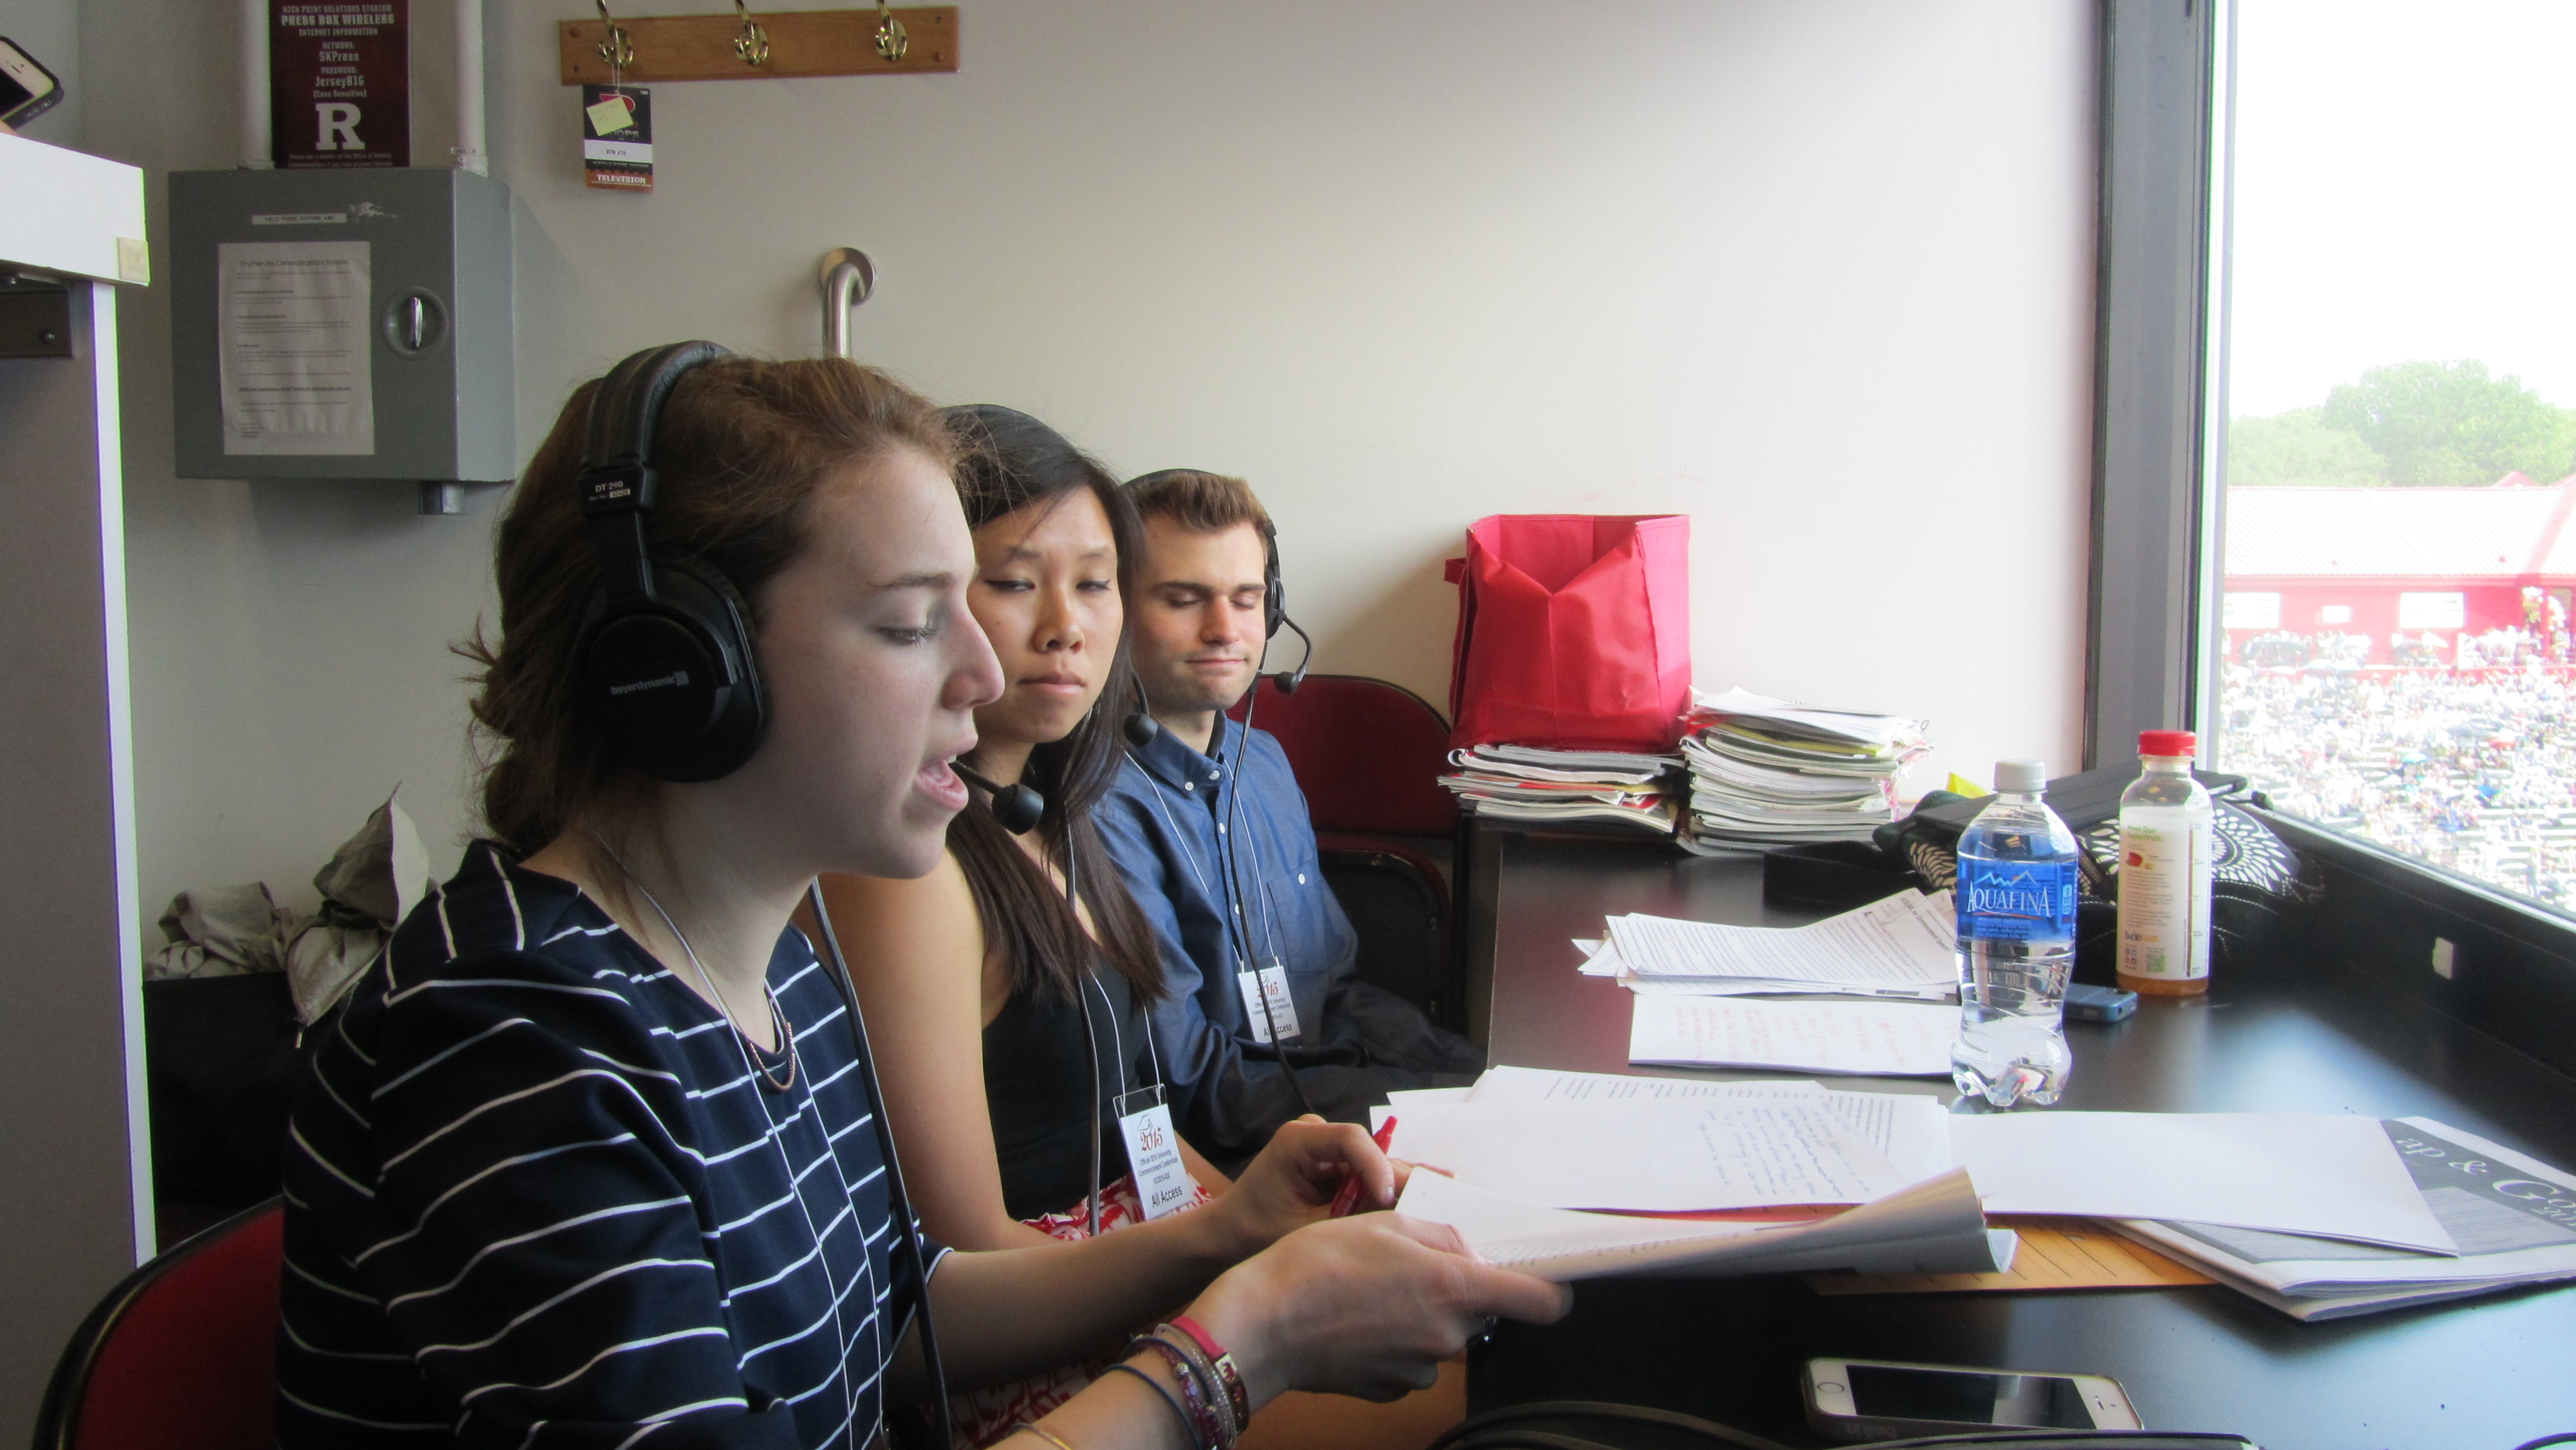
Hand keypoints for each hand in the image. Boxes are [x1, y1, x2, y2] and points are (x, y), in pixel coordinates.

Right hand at [1181, 1214, 1571, 1406]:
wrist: (1262, 1325)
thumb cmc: (1316, 1265)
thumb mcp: (1382, 1225)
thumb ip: (1440, 1237)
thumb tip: (1469, 1252)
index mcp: (1453, 1289)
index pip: (1540, 1303)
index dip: (1549, 1290)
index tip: (1544, 1279)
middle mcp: (1446, 1336)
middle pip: (1481, 1312)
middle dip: (1458, 1289)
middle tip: (1411, 1265)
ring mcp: (1419, 1368)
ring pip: (1442, 1333)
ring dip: (1423, 1313)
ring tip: (1373, 1291)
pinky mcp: (1392, 1388)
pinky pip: (1412, 1358)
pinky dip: (1396, 1339)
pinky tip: (1359, 1319)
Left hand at [1204, 1116, 1407, 1256]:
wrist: (1228, 1233)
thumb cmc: (1254, 1232)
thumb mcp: (1303, 1230)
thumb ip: (1349, 1219)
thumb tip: (1397, 1214)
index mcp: (1296, 1141)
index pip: (1351, 1139)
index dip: (1377, 1167)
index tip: (1389, 1201)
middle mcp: (1313, 1134)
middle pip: (1367, 1151)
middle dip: (1392, 1182)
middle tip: (1421, 1212)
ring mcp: (1323, 1147)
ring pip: (1370, 1165)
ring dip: (1387, 1191)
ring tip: (1416, 1217)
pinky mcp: (1331, 1162)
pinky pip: (1363, 1175)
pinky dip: (1377, 1195)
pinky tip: (1402, 1214)